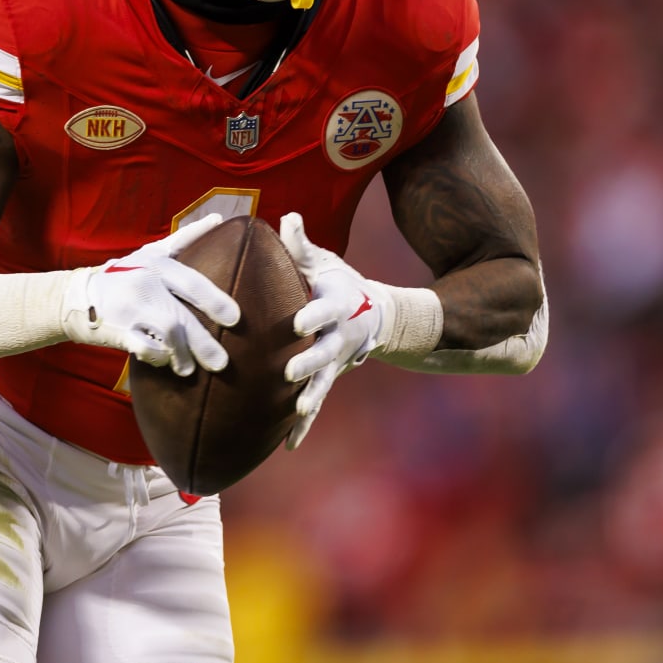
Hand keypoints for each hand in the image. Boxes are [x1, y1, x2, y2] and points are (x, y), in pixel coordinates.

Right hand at [63, 213, 240, 375]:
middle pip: (180, 318)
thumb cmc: (124, 274)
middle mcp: (143, 283)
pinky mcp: (117, 329)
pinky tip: (166, 361)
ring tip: (190, 368)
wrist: (75, 296)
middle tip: (222, 363)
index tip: (236, 319)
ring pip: (166, 335)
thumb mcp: (150, 253)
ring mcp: (129, 308)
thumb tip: (217, 218)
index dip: (216, 302)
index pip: (192, 283)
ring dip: (182, 355)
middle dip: (204, 344)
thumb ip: (184, 240)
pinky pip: (146, 348)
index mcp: (155, 263)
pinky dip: (159, 357)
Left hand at [279, 212, 388, 448]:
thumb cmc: (338, 282)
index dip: (314, 316)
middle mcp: (339, 336)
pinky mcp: (329, 378)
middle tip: (290, 371)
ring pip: (324, 381)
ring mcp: (336, 361)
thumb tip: (287, 216)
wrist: (374, 313)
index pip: (326, 310)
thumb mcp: (324, 261)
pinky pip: (316, 403)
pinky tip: (289, 446)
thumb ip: (302, 245)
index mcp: (336, 305)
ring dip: (311, 396)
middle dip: (310, 361)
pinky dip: (304, 426)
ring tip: (299, 411)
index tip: (299, 322)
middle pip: (326, 351)